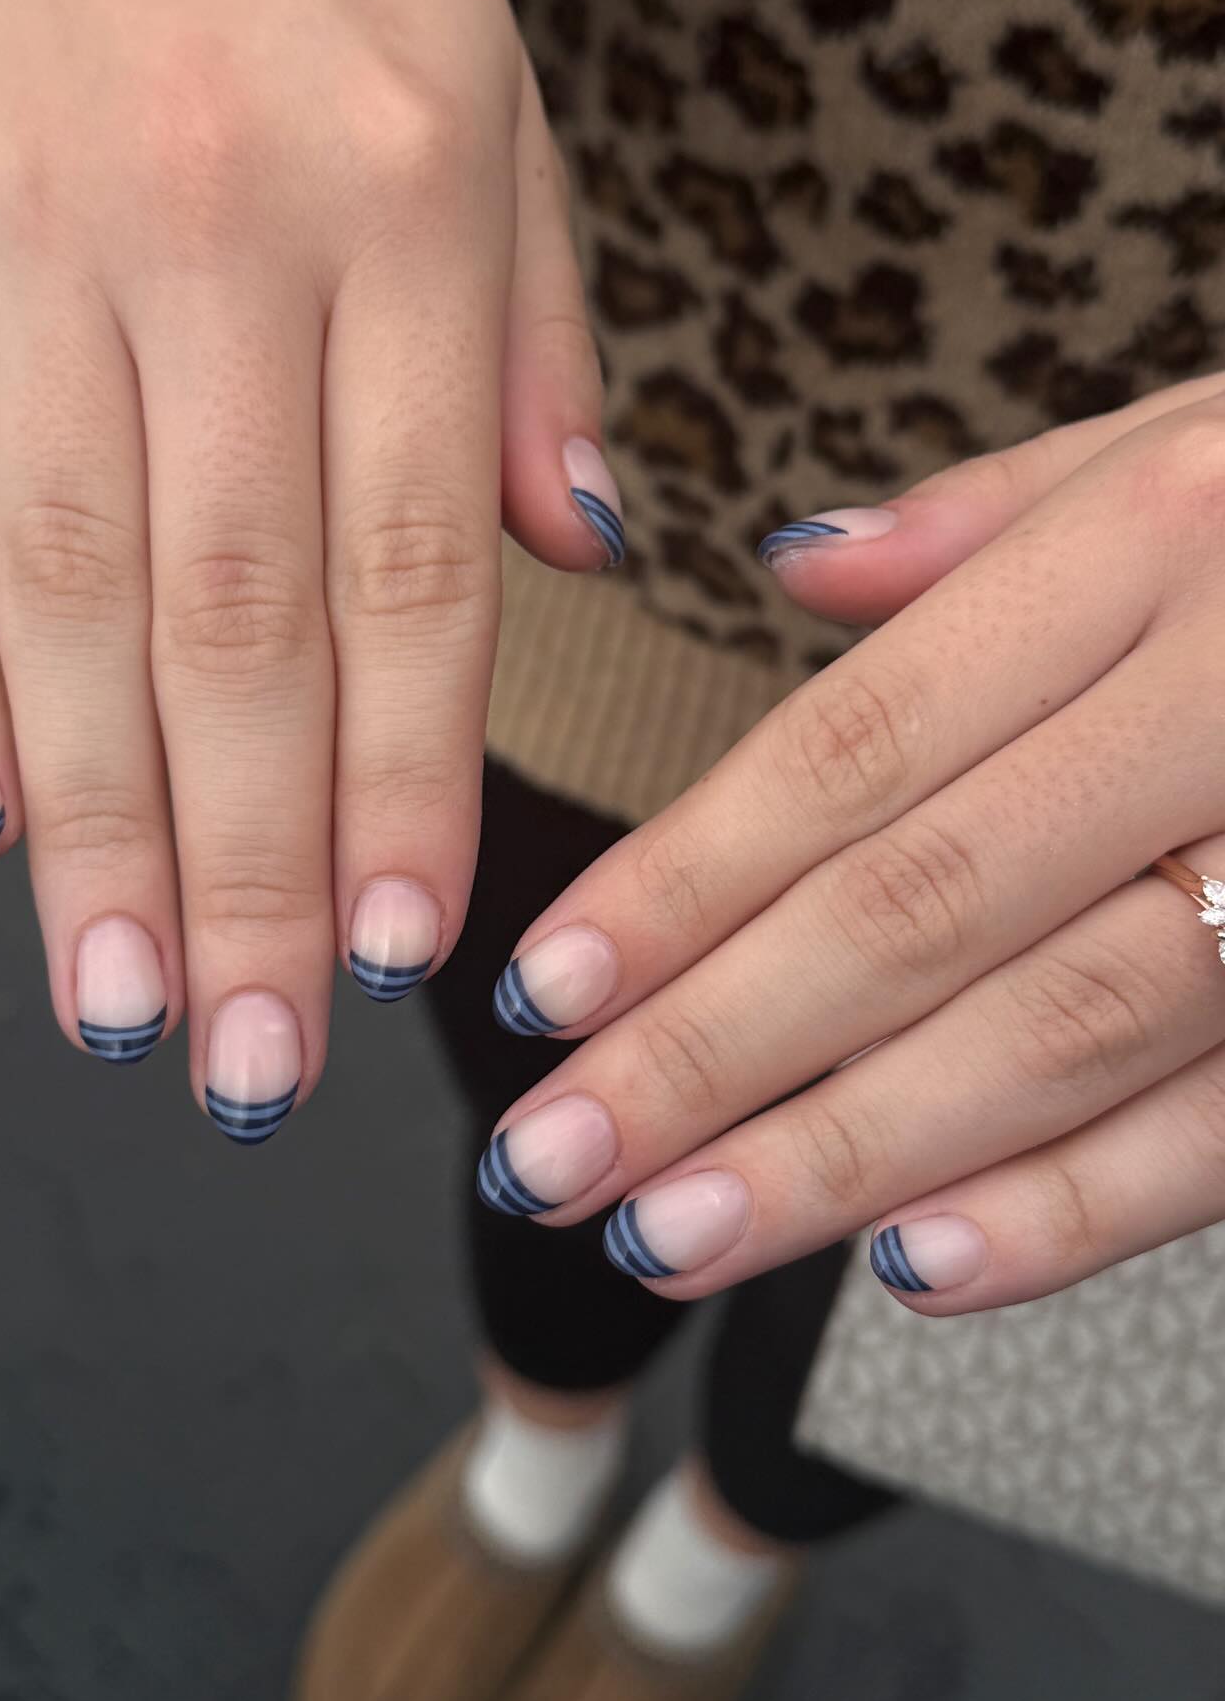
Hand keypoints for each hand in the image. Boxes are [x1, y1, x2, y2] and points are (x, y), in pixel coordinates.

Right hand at [0, 0, 611, 1130]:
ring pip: (65, 590)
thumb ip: (542, 359)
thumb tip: (582, 573)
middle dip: (239, 866)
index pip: (410, 562)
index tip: (402, 948)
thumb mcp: (502, 129)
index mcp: (402, 209)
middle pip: (229, 618)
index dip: (403, 775)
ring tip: (119, 1005)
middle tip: (249, 1058)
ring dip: (90, 827)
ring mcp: (28, 236)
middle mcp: (213, 233)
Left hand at [476, 373, 1224, 1312]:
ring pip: (1058, 1034)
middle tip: (549, 1159)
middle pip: (922, 909)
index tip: (541, 990)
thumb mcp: (1203, 433)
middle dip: (713, 1052)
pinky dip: (1080, 1206)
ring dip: (848, 1155)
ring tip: (672, 1235)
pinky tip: (917, 1267)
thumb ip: (994, 511)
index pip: (857, 746)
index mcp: (1159, 546)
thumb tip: (790, 569)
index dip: (684, 880)